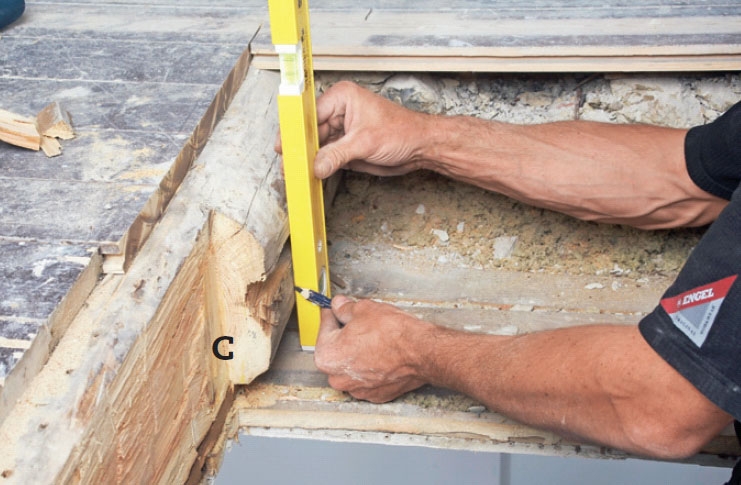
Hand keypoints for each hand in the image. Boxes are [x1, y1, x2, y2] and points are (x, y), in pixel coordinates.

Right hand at [275, 81, 430, 178]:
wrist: (420, 148)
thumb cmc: (401, 132)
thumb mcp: (365, 143)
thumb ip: (336, 155)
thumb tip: (315, 166)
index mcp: (341, 98)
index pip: (310, 114)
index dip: (295, 132)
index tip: (283, 147)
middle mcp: (338, 112)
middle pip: (310, 132)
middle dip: (300, 150)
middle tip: (287, 166)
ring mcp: (341, 131)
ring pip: (316, 146)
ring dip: (307, 160)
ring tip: (294, 173)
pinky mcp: (345, 147)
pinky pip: (326, 157)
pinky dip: (318, 167)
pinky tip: (308, 175)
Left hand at [314, 296, 430, 402]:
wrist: (421, 352)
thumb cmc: (393, 334)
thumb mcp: (363, 309)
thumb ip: (345, 308)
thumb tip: (339, 306)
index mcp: (327, 356)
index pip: (324, 326)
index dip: (333, 314)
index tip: (335, 309)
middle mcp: (338, 377)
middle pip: (336, 350)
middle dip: (346, 336)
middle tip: (360, 323)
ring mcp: (357, 389)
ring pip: (352, 366)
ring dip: (359, 353)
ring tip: (375, 339)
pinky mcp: (375, 395)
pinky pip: (367, 377)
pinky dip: (372, 367)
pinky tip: (383, 354)